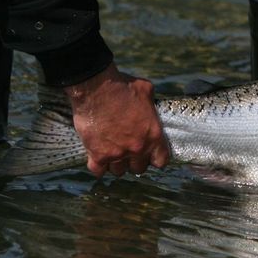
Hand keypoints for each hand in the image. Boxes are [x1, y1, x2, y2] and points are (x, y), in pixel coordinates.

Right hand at [64, 63, 169, 177]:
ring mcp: (117, 153)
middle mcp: (137, 148)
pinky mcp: (97, 154)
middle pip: (139, 169)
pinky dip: (98, 166)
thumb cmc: (122, 86)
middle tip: (128, 151)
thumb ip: (150, 105)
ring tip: (113, 153)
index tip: (149, 154)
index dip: (155, 158)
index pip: (161, 161)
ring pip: (119, 171)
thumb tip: (150, 104)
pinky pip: (98, 171)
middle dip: (134, 161)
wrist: (96, 87)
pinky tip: (98, 157)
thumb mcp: (146, 92)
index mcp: (153, 136)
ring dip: (116, 164)